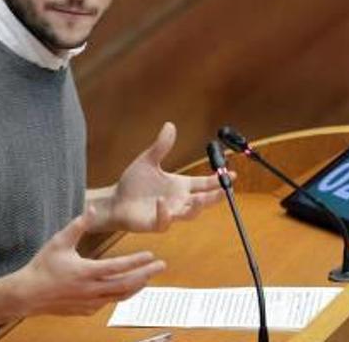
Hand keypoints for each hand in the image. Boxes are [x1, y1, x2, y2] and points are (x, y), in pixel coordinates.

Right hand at [11, 207, 165, 315]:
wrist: (27, 294)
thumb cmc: (42, 267)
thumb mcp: (59, 241)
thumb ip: (78, 225)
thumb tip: (92, 209)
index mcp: (86, 272)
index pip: (119, 267)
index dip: (137, 261)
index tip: (151, 255)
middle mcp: (91, 289)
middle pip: (126, 284)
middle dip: (146, 274)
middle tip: (161, 266)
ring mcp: (90, 302)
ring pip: (120, 296)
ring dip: (137, 286)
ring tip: (148, 277)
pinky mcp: (86, 310)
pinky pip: (109, 303)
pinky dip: (121, 295)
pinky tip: (126, 289)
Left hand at [107, 122, 227, 232]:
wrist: (115, 201)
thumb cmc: (134, 183)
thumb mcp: (148, 160)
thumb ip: (161, 146)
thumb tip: (170, 125)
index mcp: (180, 186)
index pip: (204, 184)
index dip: (218, 180)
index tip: (232, 174)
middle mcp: (178, 200)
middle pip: (203, 201)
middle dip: (214, 197)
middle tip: (225, 191)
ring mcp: (169, 213)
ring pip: (189, 214)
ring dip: (196, 207)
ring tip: (200, 198)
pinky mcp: (155, 223)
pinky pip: (164, 221)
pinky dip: (164, 213)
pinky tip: (162, 202)